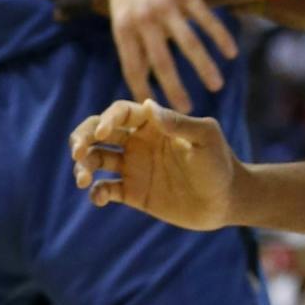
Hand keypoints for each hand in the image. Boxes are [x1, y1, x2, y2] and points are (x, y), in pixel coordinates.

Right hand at [69, 98, 237, 229]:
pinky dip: (96, 193)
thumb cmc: (220, 163)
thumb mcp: (206, 138)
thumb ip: (179, 122)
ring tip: (82, 179)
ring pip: (96, 159)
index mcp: (151, 123)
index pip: (119, 113)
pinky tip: (97, 198)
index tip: (104, 133)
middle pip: (98, 132)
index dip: (107, 119)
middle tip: (76, 152)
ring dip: (83, 165)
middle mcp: (137, 141)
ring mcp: (133, 167)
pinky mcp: (133, 192)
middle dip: (82, 138)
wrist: (228, 200)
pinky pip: (106, 189)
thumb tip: (147, 104)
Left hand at [100, 0, 237, 111]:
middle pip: (162, 62)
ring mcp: (164, 4)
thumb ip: (131, 41)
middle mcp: (143, 18)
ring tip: (216, 86)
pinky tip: (231, 53)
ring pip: (188, 43)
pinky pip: (205, 19)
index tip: (155, 111)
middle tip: (189, 109)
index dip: (143, 90)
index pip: (133, 68)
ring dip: (204, 67)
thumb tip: (140, 78)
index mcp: (123, 27)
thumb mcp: (120, 11)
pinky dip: (219, 37)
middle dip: (176, 88)